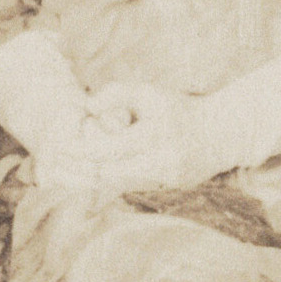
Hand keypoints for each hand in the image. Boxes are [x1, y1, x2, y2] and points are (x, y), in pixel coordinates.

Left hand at [60, 84, 194, 196]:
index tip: (61, 146)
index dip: (80, 149)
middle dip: (80, 169)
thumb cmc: (178, 108)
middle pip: (109, 175)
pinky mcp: (169, 188)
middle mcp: (163, 162)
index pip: (109, 150)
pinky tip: (93, 174)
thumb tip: (85, 107)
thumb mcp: (149, 93)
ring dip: (92, 178)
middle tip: (58, 162)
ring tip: (69, 169)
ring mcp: (167, 180)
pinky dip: (111, 182)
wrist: (222, 132)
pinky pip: (132, 187)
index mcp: (156, 135)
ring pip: (119, 185)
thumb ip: (115, 93)